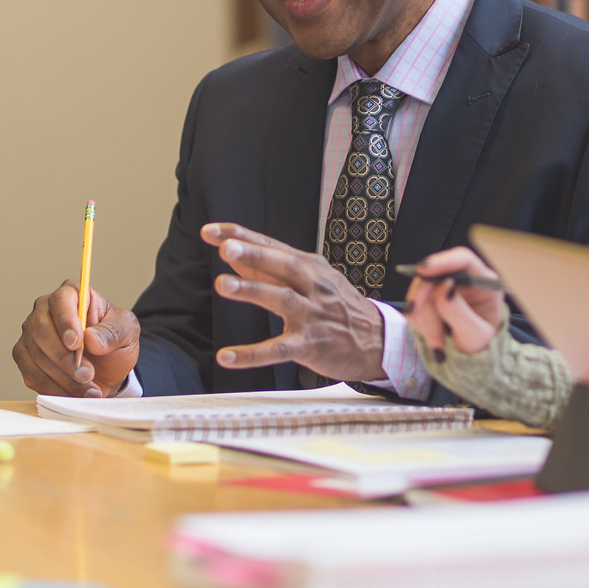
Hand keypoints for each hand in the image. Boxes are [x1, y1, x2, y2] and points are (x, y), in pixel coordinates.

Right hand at [13, 282, 140, 396]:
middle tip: (87, 374)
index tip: (76, 343)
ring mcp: (31, 335)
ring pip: (36, 356)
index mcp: (71, 294)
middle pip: (40, 329)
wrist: (107, 368)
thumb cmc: (114, 341)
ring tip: (88, 388)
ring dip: (63, 377)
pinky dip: (54, 388)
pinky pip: (32, 375)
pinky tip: (74, 393)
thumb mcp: (127, 331)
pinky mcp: (25, 358)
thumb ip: (113, 331)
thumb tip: (90, 338)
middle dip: (64, 357)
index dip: (65, 322)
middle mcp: (45, 310)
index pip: (60, 300)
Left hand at [201, 223, 384, 381]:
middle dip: (255, 254)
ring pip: (282, 300)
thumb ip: (271, 269)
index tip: (210, 231)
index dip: (241, 237)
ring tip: (223, 284)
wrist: (378, 340)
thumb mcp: (312, 280)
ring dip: (252, 290)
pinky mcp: (311, 345)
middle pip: (283, 265)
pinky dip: (252, 354)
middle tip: (226, 248)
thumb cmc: (338, 307)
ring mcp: (313, 315)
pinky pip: (279, 350)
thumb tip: (233, 253)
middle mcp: (313, 286)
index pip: (271, 246)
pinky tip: (227, 356)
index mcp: (310, 267)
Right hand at [402, 247, 503, 357]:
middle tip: (418, 317)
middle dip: (424, 298)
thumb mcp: (475, 336)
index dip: (443, 261)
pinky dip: (420, 324)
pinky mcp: (429, 298)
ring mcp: (444, 287)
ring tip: (438, 345)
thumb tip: (444, 287)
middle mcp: (463, 280)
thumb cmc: (482, 346)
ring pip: (420, 291)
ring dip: (424, 320)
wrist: (472, 357)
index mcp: (484, 283)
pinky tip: (434, 339)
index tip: (423, 270)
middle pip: (434, 274)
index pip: (464, 260)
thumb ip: (460, 313)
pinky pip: (415, 304)